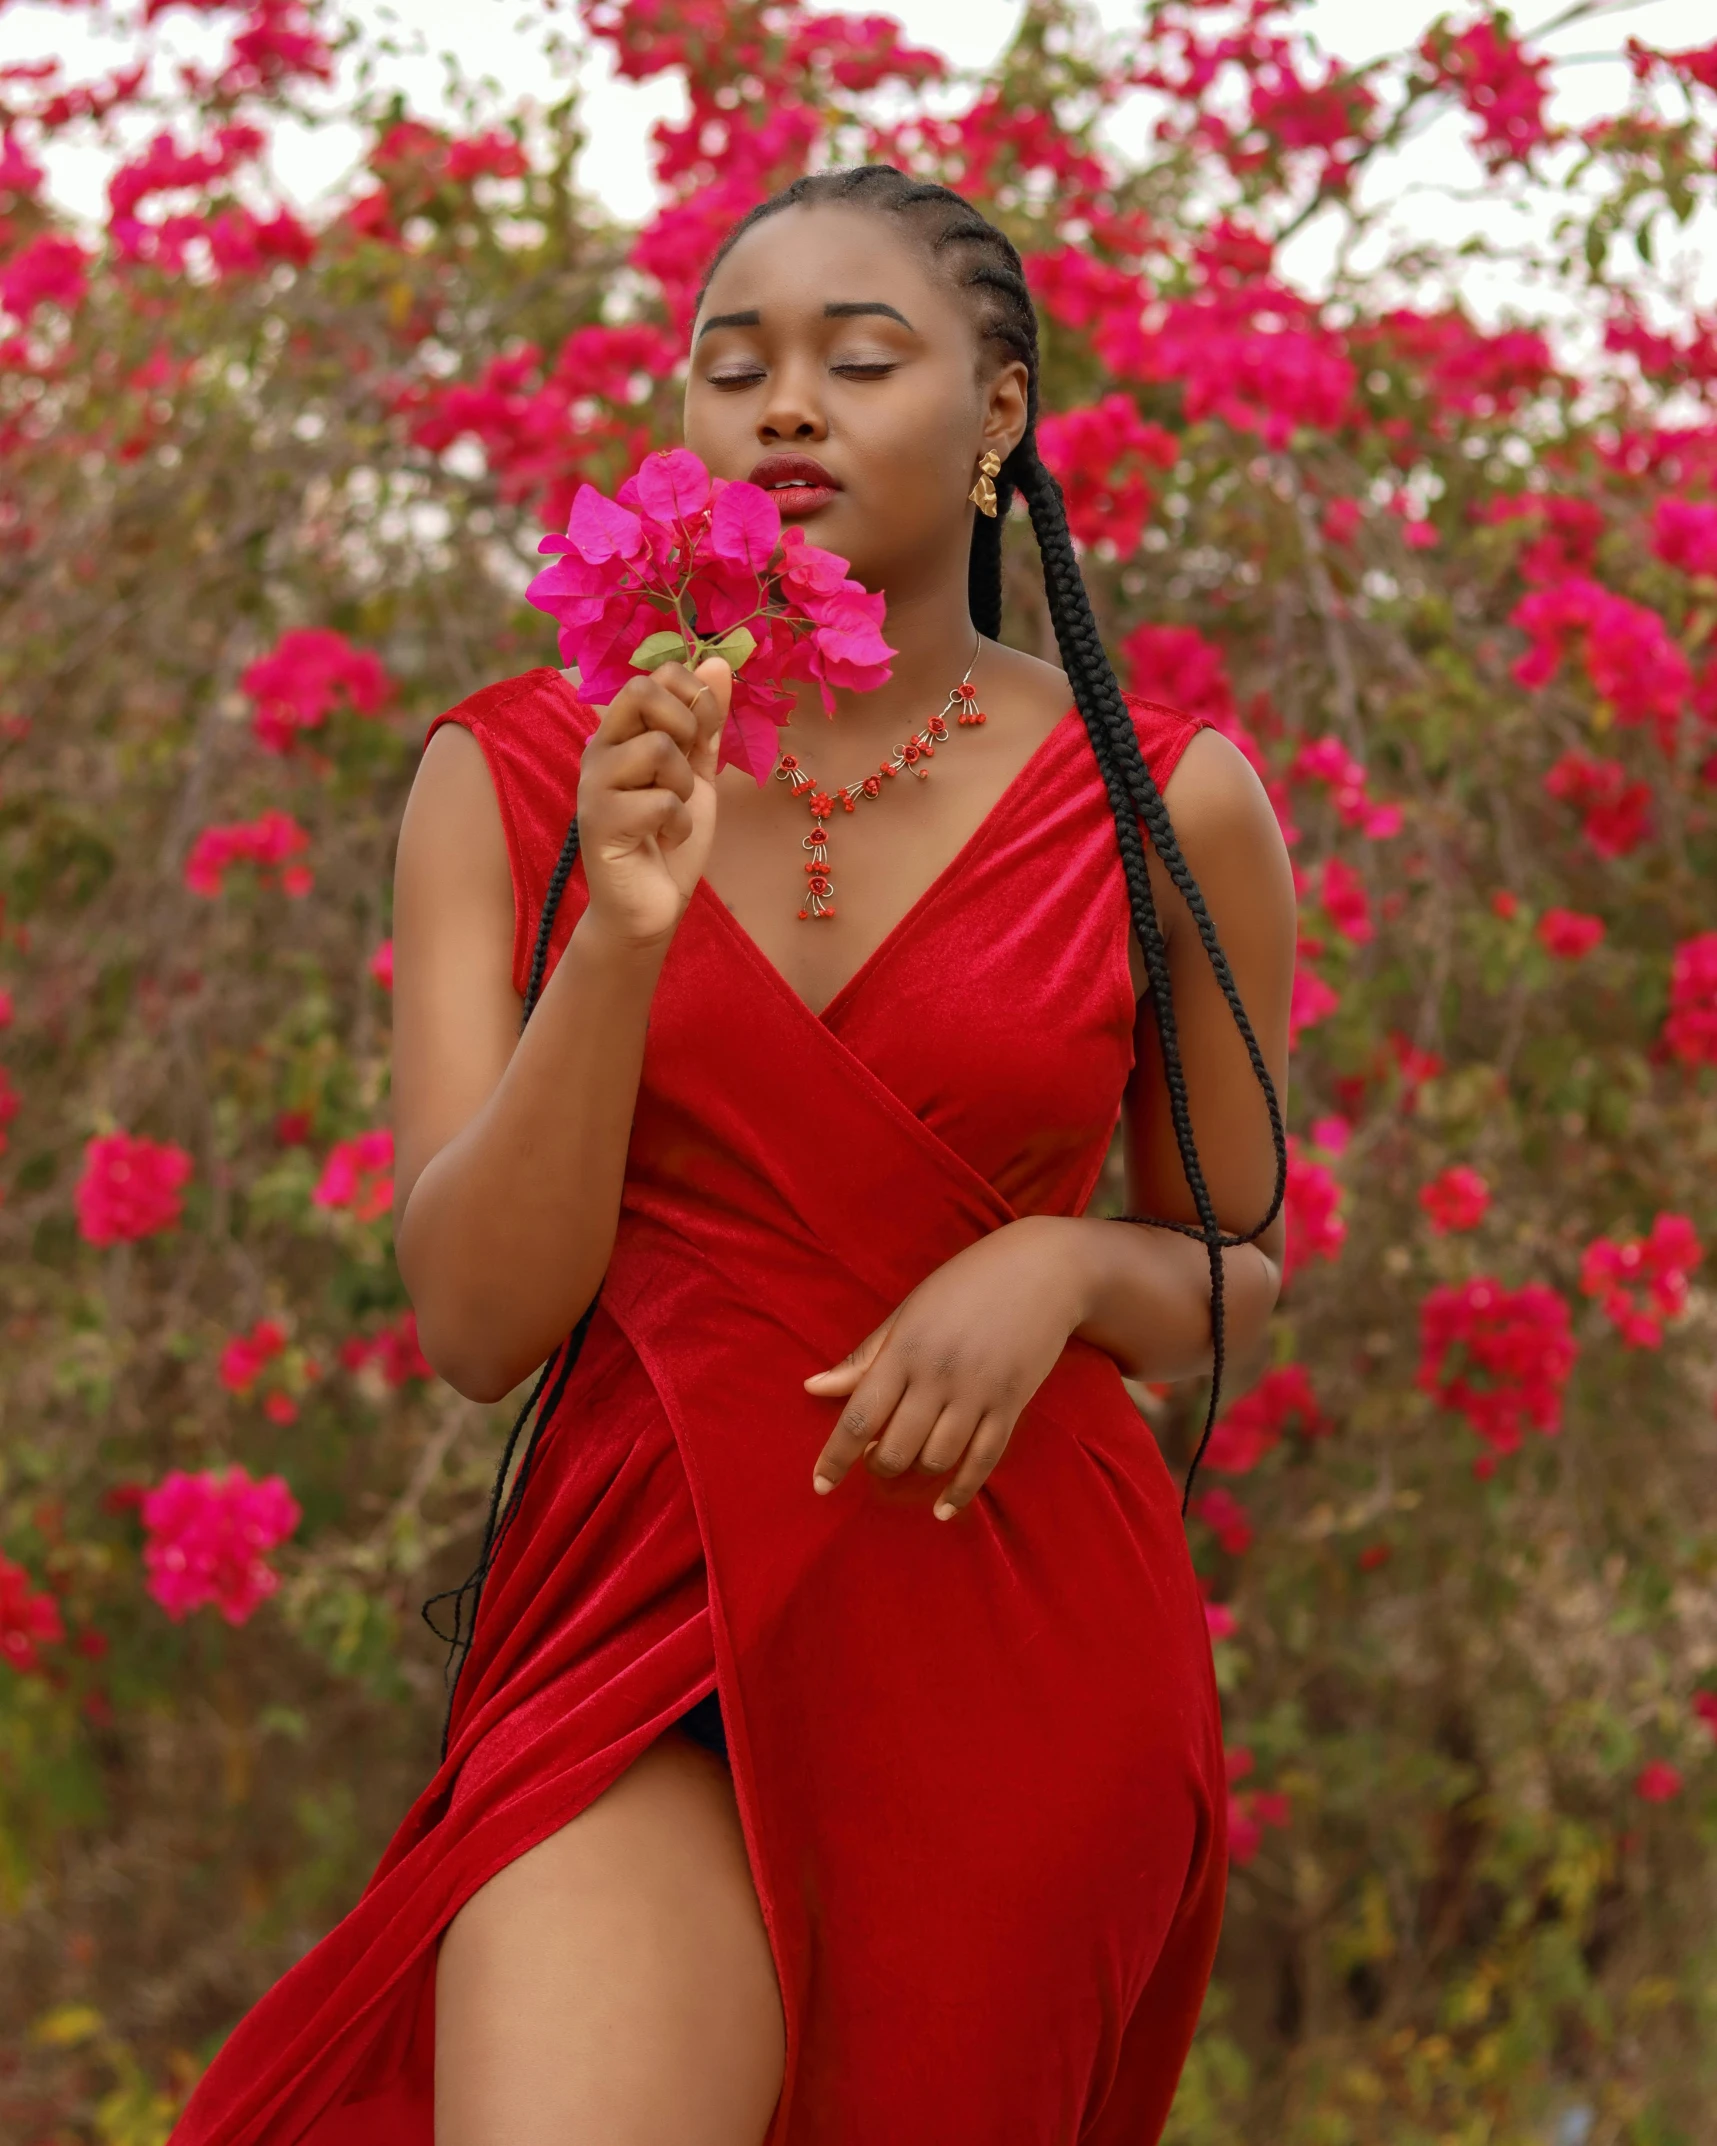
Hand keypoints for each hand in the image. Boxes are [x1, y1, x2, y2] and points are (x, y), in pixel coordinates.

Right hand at [577, 656, 731, 948]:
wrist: (651, 907)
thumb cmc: (669, 837)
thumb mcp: (697, 773)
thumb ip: (705, 723)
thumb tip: (717, 660)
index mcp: (620, 734)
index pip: (652, 677)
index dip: (692, 697)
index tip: (701, 737)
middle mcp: (599, 750)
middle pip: (641, 691)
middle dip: (685, 727)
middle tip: (685, 771)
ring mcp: (594, 786)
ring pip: (657, 749)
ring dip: (684, 787)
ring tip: (673, 813)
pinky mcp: (598, 823)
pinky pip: (660, 801)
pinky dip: (679, 825)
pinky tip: (664, 840)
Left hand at [804, 1217, 1086, 1519]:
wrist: (1044, 1269)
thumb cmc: (966, 1284)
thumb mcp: (908, 1311)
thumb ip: (864, 1356)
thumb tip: (813, 1388)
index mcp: (905, 1350)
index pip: (859, 1417)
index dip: (835, 1458)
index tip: (820, 1486)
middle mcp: (937, 1377)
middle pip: (896, 1448)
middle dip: (878, 1465)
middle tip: (875, 1457)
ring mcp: (977, 1394)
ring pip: (936, 1459)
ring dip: (916, 1471)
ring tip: (909, 1461)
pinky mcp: (1011, 1405)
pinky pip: (983, 1461)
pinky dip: (960, 1491)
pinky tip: (943, 1508)